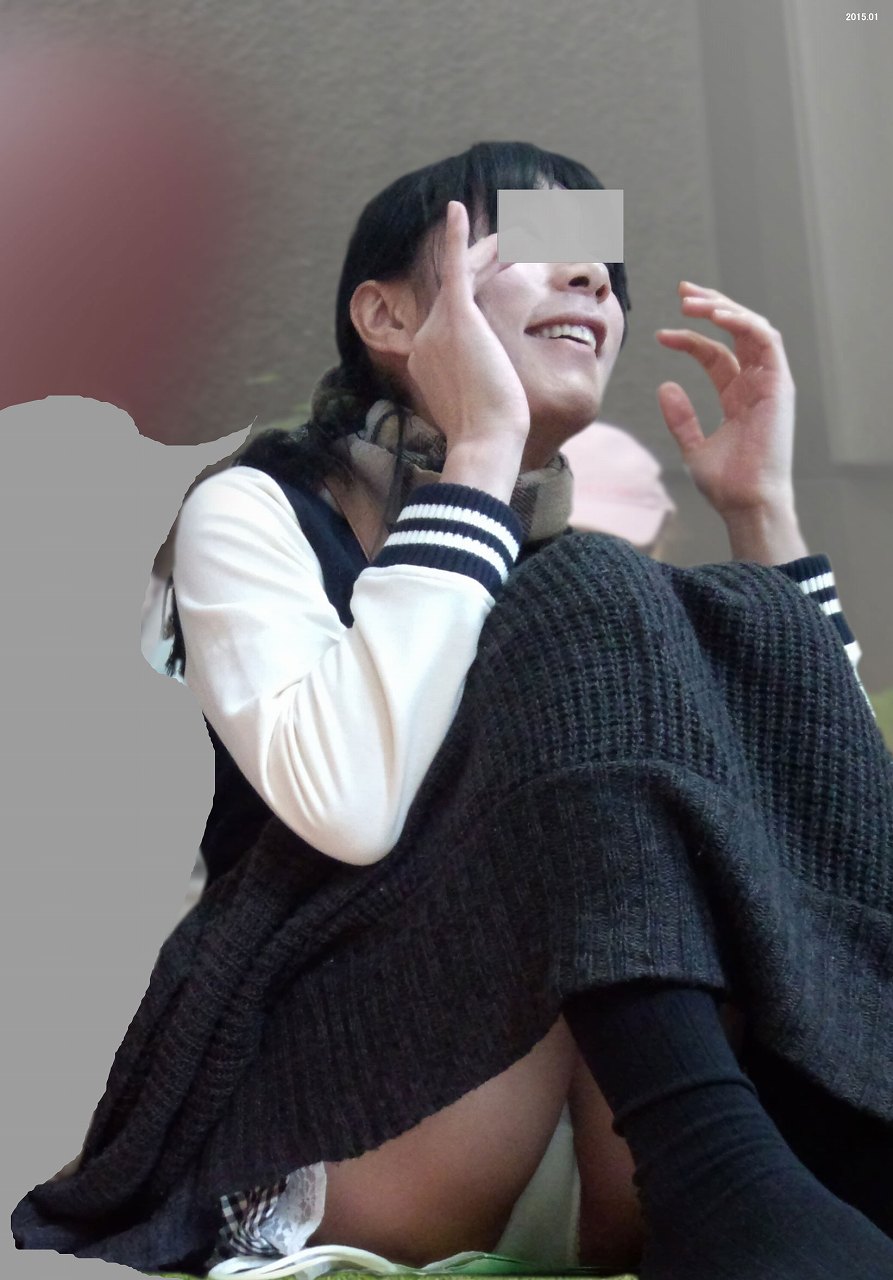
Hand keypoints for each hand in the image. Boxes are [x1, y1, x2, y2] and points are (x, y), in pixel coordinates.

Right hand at [406, 200, 530, 451]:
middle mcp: (425, 338)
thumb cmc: (491, 435)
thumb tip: (494, 403)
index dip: (481, 291)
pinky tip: (457, 207)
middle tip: (513, 242)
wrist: (485, 440)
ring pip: (466, 275)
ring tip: (519, 231)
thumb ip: (479, 389)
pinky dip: (456, 235)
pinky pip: (455, 267)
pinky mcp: (457, 318)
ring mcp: (437, 327)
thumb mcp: (481, 408)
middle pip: (459, 288)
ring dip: (492, 249)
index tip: (504, 278)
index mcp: (428, 357)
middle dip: (486, 262)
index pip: (455, 313)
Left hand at [654, 282, 796, 519]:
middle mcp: (756, 384)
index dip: (688, 339)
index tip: (660, 334)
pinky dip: (741, 321)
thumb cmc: (725, 483)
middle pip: (737, 332)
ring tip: (691, 301)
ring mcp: (770, 382)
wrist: (747, 502)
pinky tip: (714, 315)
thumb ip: (680, 418)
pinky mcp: (779, 383)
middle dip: (711, 306)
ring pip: (752, 328)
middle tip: (682, 291)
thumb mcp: (693, 446)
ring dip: (723, 308)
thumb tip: (664, 386)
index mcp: (738, 396)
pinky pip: (765, 339)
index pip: (715, 354)